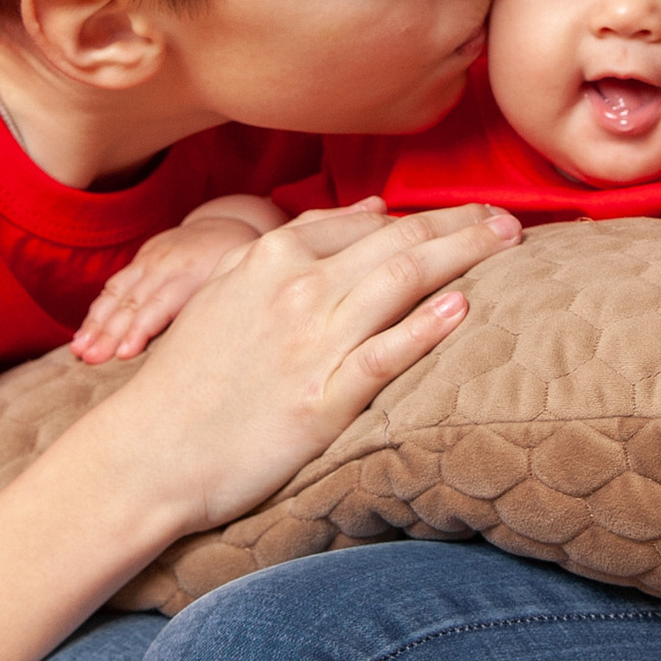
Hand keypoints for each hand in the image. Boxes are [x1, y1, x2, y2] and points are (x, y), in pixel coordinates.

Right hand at [73, 208, 283, 364]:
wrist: (228, 226)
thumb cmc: (239, 271)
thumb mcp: (238, 286)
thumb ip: (221, 313)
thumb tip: (210, 358)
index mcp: (194, 274)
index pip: (160, 304)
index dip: (140, 329)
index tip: (123, 355)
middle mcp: (167, 264)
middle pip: (132, 302)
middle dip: (108, 332)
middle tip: (89, 359)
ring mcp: (150, 260)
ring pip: (117, 293)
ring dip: (95, 324)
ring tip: (79, 351)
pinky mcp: (140, 259)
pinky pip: (113, 286)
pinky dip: (97, 312)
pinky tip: (83, 336)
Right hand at [76, 199, 520, 536]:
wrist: (150, 450)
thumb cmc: (189, 376)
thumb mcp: (230, 288)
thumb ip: (299, 245)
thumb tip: (371, 210)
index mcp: (271, 256)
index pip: (369, 224)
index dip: (429, 215)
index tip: (471, 216)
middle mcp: (296, 287)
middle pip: (399, 242)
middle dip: (462, 226)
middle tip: (511, 223)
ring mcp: (311, 341)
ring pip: (403, 282)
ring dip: (463, 257)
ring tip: (508, 245)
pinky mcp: (322, 398)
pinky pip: (385, 354)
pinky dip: (426, 329)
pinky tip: (462, 309)